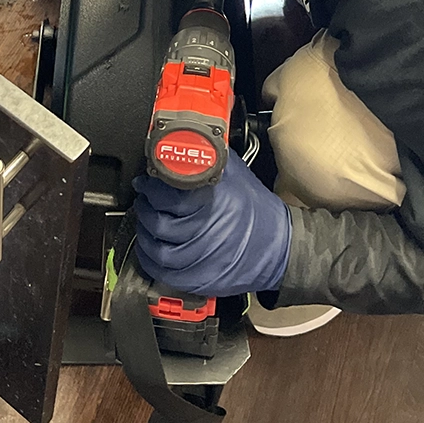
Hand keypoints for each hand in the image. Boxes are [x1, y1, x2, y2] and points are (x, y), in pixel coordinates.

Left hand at [132, 149, 291, 295]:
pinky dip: (150, 260)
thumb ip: (208, 158)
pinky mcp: (200, 278)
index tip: (145, 181)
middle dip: (145, 208)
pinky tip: (150, 247)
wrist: (279, 246)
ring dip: (144, 234)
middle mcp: (204, 232)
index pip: (167, 196)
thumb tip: (182, 143)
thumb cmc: (256, 209)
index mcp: (211, 203)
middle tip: (145, 198)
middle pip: (158, 223)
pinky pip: (164, 273)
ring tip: (146, 221)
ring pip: (157, 250)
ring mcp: (201, 258)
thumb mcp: (234, 173)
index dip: (150, 187)